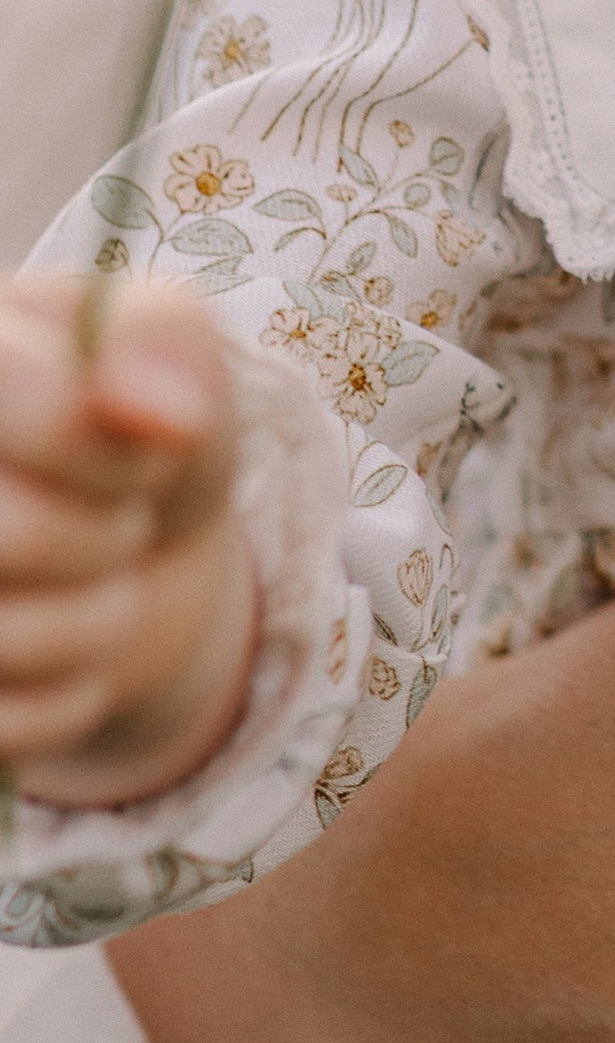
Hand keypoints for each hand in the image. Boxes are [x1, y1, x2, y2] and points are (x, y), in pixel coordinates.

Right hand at [0, 272, 251, 804]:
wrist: (126, 555)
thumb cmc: (134, 436)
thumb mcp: (170, 356)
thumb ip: (162, 344)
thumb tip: (157, 409)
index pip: (18, 398)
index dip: (98, 438)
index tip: (146, 444)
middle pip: (9, 534)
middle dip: (102, 535)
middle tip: (127, 523)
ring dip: (95, 621)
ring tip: (109, 586)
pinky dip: (68, 698)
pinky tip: (78, 660)